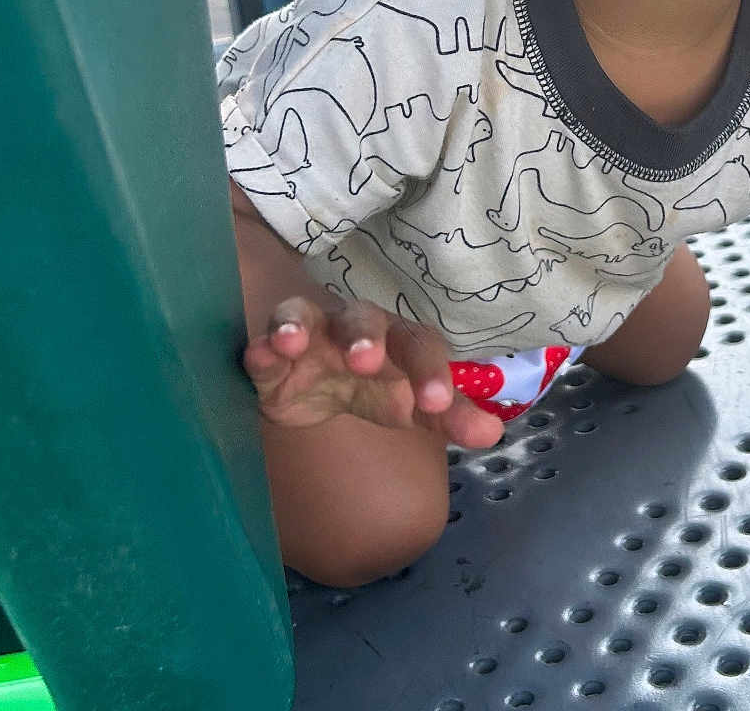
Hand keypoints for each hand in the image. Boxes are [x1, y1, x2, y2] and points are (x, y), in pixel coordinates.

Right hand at [242, 295, 504, 449]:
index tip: (437, 404)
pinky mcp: (270, 350)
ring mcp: (311, 333)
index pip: (421, 347)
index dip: (431, 372)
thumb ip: (447, 416)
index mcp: (397, 342)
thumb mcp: (410, 402)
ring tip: (292, 341)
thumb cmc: (373, 384)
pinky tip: (256, 353)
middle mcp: (356, 329)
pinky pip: (263, 341)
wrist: (314, 370)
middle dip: (365, 339)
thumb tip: (493, 431)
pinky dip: (260, 345)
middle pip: (365, 322)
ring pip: (306, 317)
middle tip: (366, 363)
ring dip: (299, 325)